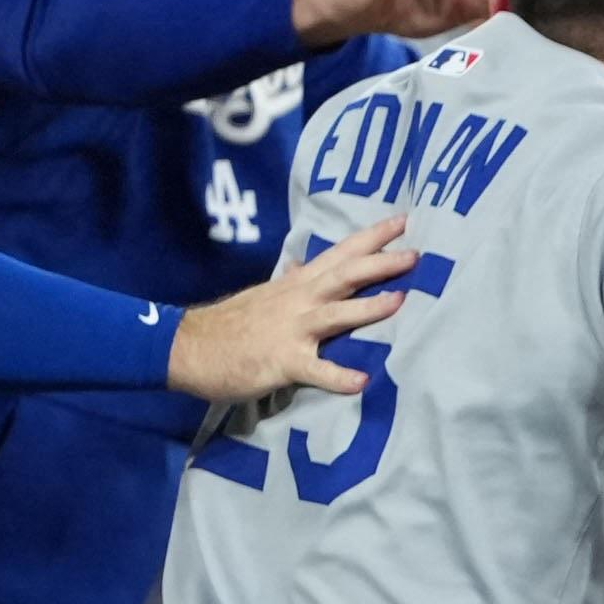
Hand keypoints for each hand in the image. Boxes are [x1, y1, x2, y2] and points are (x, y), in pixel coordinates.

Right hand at [169, 216, 412, 402]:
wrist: (188, 347)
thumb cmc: (230, 325)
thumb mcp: (264, 295)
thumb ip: (289, 282)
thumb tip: (302, 266)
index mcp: (297, 284)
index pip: (340, 253)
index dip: (372, 237)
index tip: (403, 220)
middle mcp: (298, 300)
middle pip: (345, 275)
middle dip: (380, 263)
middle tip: (415, 253)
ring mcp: (291, 330)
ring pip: (335, 315)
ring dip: (368, 308)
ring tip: (400, 302)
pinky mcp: (281, 361)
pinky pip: (314, 370)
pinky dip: (338, 377)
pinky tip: (361, 382)